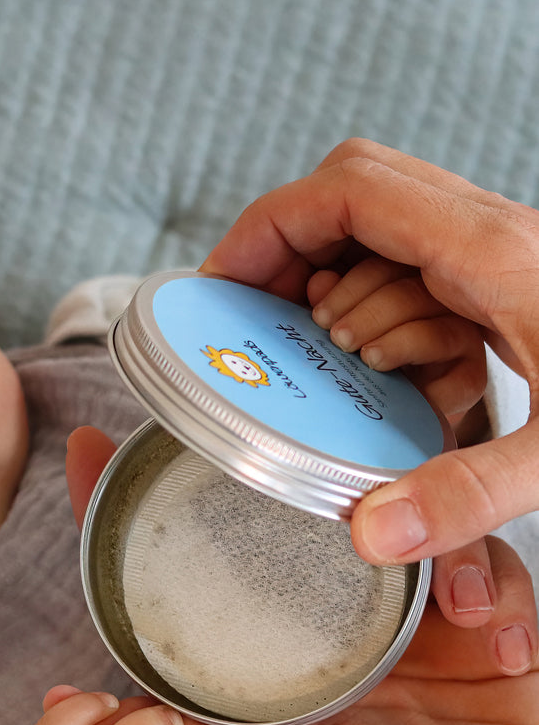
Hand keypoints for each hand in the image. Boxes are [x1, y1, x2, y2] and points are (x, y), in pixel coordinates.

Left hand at [66, 426, 538, 724]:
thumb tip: (129, 719)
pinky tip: (499, 641)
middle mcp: (336, 631)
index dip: (138, 513)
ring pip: (407, 526)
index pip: (196, 577)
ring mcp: (410, 625)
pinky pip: (491, 572)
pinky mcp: (484, 631)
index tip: (88, 448)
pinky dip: (498, 589)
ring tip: (454, 603)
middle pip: (300, 522)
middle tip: (303, 443)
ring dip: (430, 537)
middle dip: (303, 475)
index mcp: (277, 668)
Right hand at [200, 138, 538, 572]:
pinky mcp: (503, 280)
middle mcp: (488, 234)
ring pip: (379, 231)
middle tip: (252, 317)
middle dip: (289, 250)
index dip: (268, 226)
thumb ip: (469, 493)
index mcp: (490, 250)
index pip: (348, 191)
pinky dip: (380, 305)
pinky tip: (386, 363)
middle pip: (351, 195)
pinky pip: (415, 268)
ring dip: (339, 287)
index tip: (220, 280)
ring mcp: (497, 252)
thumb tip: (368, 534)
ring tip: (331, 356)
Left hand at [305, 252, 486, 423]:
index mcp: (399, 283)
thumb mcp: (336, 334)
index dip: (350, 288)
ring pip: (438, 330)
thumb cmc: (350, 368)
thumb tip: (319, 282)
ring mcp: (460, 340)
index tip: (320, 316)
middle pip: (411, 292)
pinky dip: (430, 391)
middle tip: (339, 338)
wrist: (378, 421)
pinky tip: (400, 396)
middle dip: (368, 315)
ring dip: (397, 344)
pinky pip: (462, 379)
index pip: (384, 268)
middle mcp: (437, 305)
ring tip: (368, 358)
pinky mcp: (471, 378)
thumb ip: (330, 307)